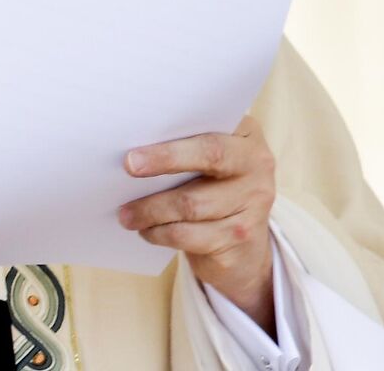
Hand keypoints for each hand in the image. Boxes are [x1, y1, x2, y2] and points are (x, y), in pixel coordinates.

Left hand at [119, 115, 277, 332]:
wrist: (244, 249)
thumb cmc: (212, 190)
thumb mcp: (208, 162)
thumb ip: (184, 145)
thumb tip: (134, 146)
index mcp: (247, 136)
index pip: (212, 134)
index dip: (173, 143)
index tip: (134, 153)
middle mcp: (258, 166)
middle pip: (209, 158)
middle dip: (163, 161)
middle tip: (127, 168)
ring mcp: (254, 204)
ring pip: (192, 204)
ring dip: (150, 209)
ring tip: (126, 214)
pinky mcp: (241, 237)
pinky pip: (190, 234)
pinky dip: (160, 233)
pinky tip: (147, 231)